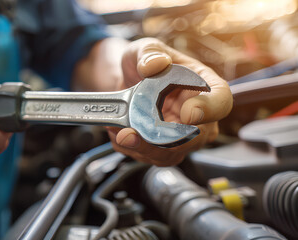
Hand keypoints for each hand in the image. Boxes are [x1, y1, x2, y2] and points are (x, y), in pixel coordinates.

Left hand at [107, 38, 232, 165]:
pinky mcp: (163, 147)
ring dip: (142, 149)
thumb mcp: (144, 49)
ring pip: (171, 154)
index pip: (221, 101)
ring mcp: (181, 133)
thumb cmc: (145, 61)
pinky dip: (131, 149)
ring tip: (118, 134)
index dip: (210, 110)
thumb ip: (149, 54)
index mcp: (204, 85)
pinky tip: (116, 133)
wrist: (126, 79)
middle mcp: (199, 114)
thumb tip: (155, 64)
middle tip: (132, 133)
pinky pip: (151, 156)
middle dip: (164, 141)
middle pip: (195, 138)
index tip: (189, 114)